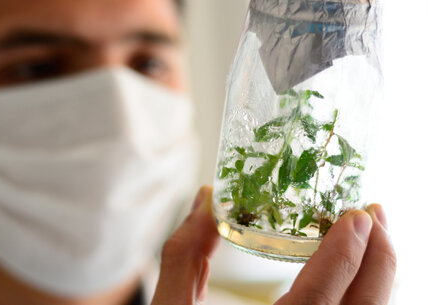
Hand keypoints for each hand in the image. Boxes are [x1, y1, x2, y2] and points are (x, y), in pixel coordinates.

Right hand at [151, 186, 395, 304]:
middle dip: (380, 258)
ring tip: (371, 238)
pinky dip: (365, 297)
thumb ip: (185, 254)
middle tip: (374, 214)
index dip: (346, 250)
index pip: (319, 297)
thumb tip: (205, 199)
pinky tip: (354, 276)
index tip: (358, 214)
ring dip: (378, 277)